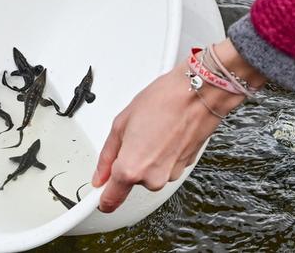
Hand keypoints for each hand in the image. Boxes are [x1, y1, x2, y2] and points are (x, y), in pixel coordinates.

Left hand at [91, 39, 265, 212]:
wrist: (198, 93)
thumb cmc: (164, 101)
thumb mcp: (121, 123)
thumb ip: (107, 156)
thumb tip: (101, 174)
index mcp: (131, 169)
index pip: (110, 200)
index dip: (101, 197)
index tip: (96, 194)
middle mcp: (152, 179)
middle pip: (131, 181)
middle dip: (129, 163)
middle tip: (133, 137)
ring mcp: (171, 175)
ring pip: (150, 173)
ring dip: (148, 157)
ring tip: (153, 130)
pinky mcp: (185, 168)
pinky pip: (165, 166)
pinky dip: (163, 153)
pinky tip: (165, 133)